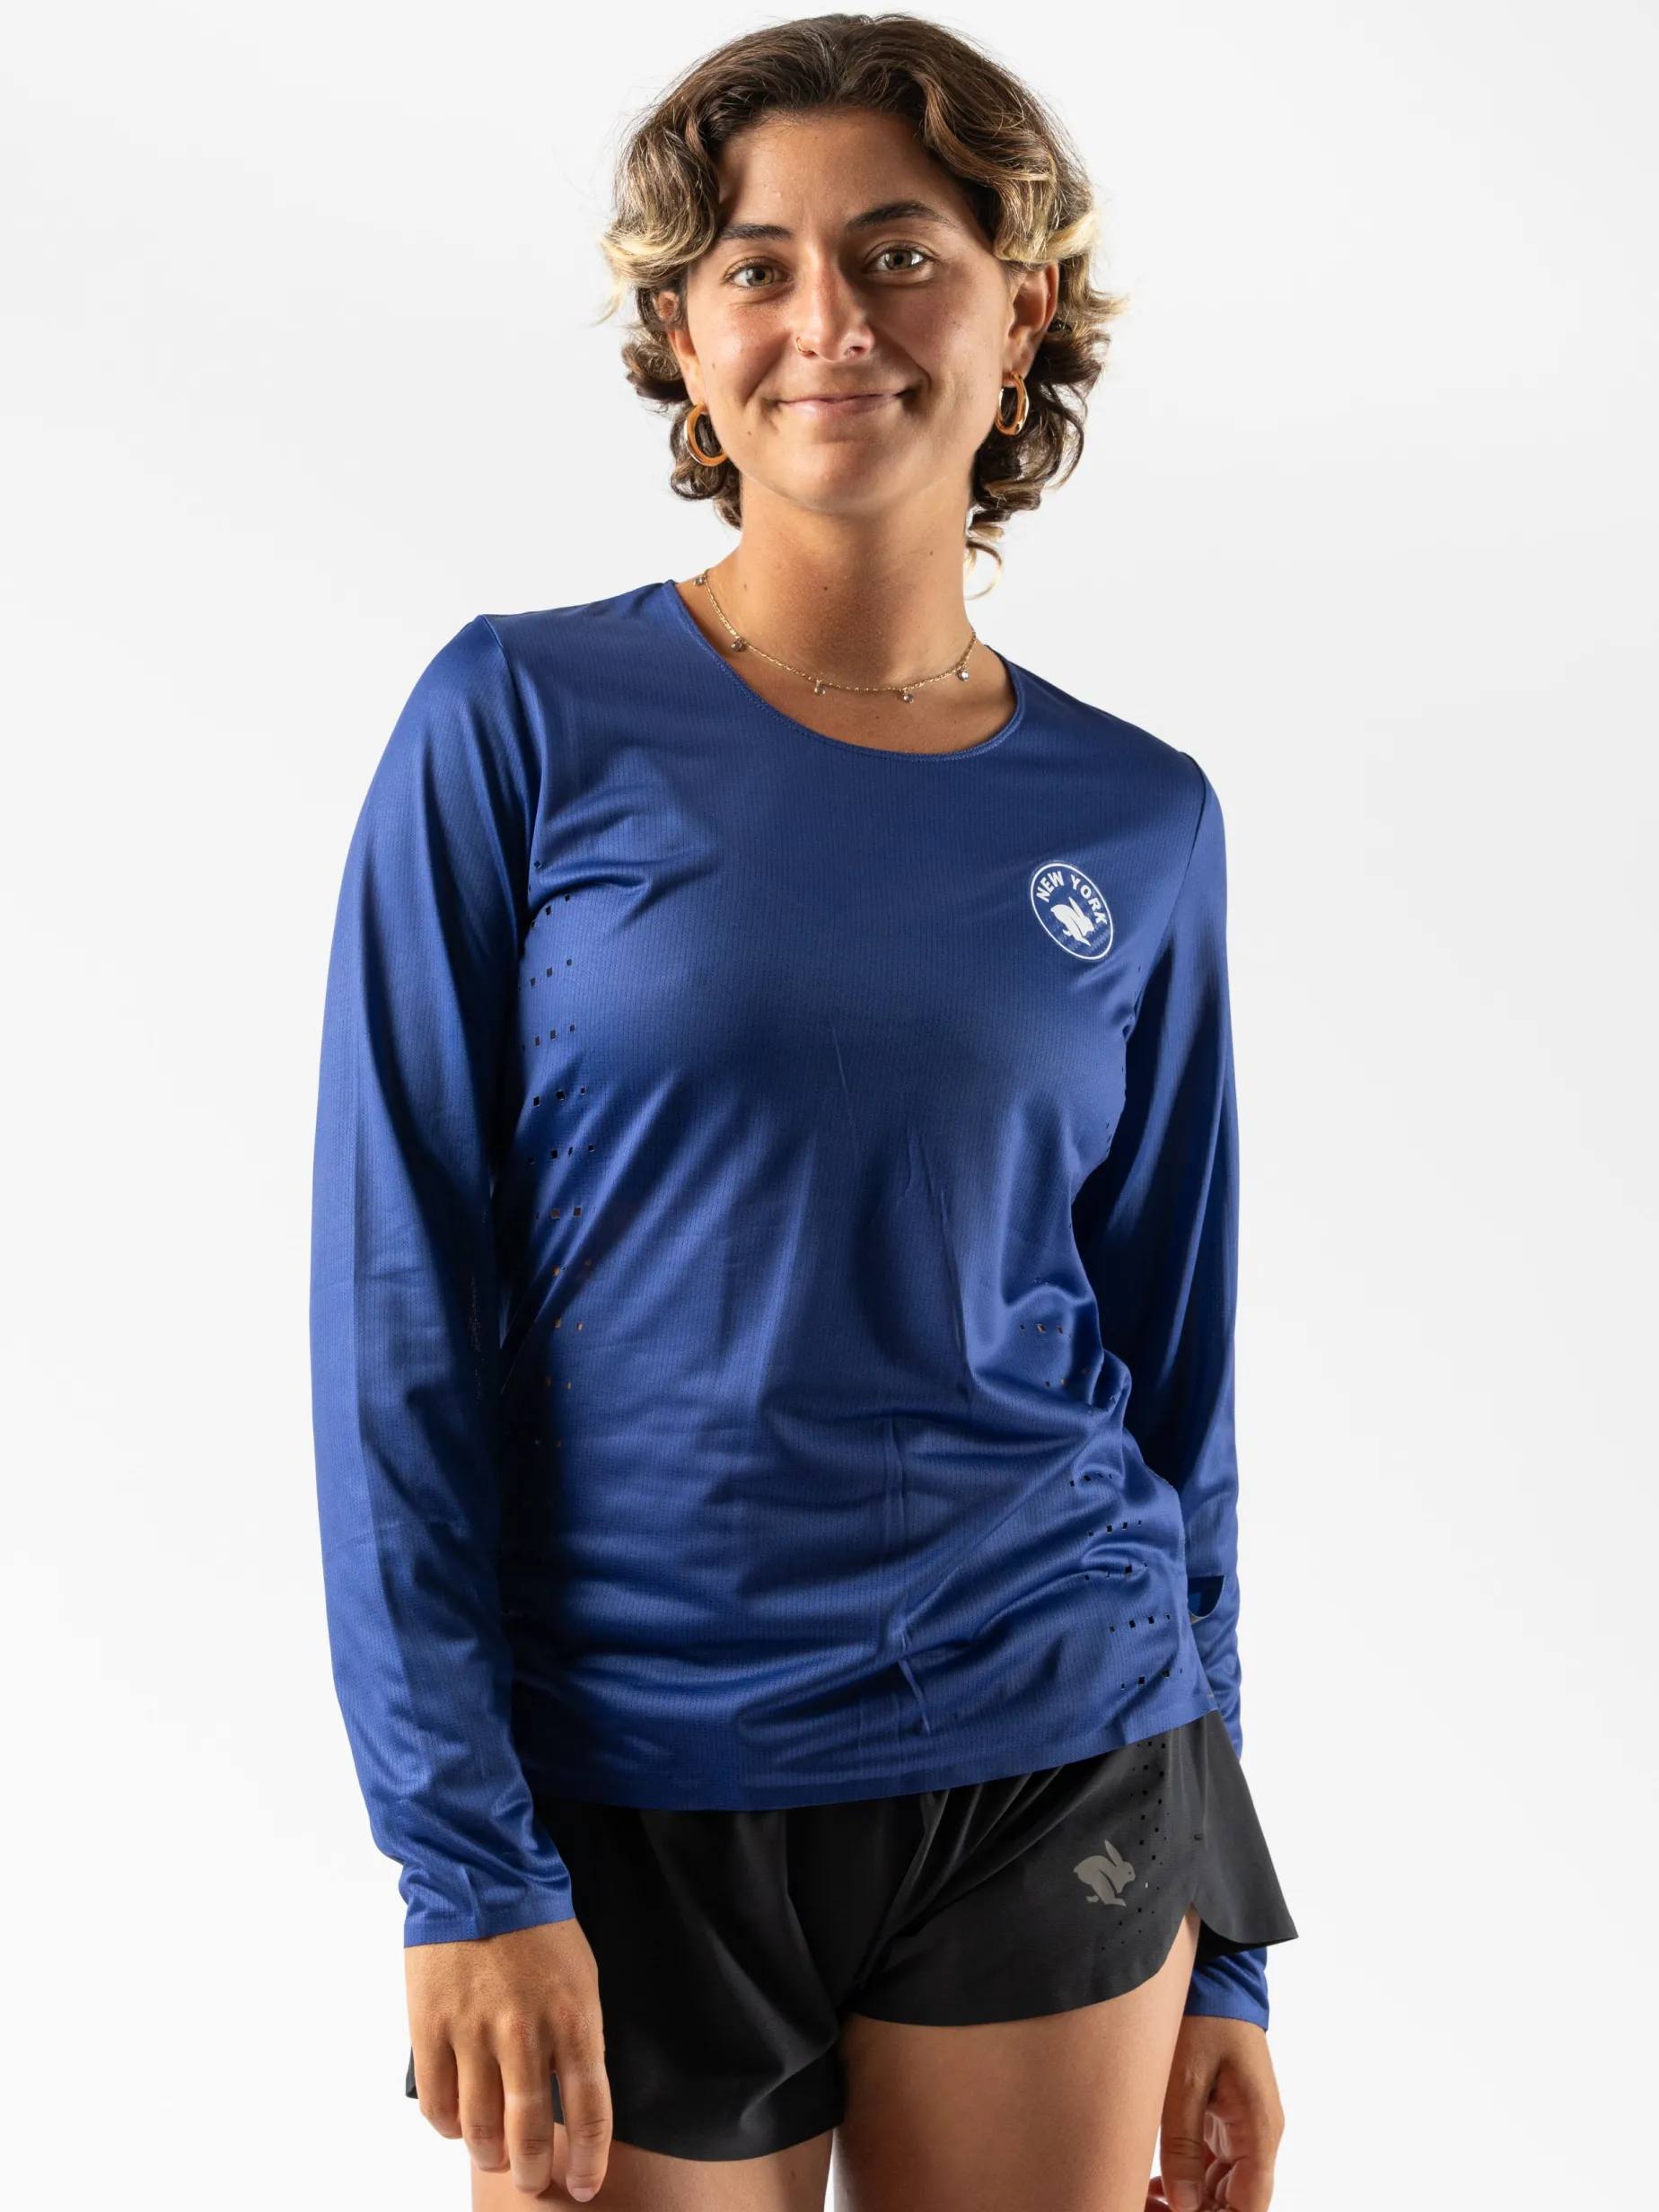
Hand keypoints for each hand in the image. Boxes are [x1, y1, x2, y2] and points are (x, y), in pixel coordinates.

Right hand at [405, 1917, 611, 2200]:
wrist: (482, 1875)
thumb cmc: (541, 1929)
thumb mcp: (581, 1979)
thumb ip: (577, 2040)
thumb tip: (566, 2100)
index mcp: (574, 2020)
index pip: (589, 2113)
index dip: (588, 2160)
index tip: (583, 2184)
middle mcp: (525, 2034)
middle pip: (530, 2134)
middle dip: (532, 2171)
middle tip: (532, 2180)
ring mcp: (473, 2033)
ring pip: (479, 2128)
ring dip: (489, 2155)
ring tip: (495, 2157)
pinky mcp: (429, 2027)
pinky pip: (436, 2104)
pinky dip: (448, 2127)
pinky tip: (458, 2124)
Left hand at [1148, 2014, 1284, 2211]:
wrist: (1216, 1978)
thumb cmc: (1203, 2021)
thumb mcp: (1184, 2083)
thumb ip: (1183, 2148)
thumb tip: (1185, 2207)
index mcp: (1258, 2130)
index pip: (1250, 2205)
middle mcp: (1258, 2137)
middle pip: (1236, 2202)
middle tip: (1146, 2208)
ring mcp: (1245, 2130)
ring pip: (1223, 2189)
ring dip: (1189, 2201)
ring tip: (1144, 2199)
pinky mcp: (1227, 2121)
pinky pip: (1213, 2166)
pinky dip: (1187, 2181)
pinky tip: (1153, 2186)